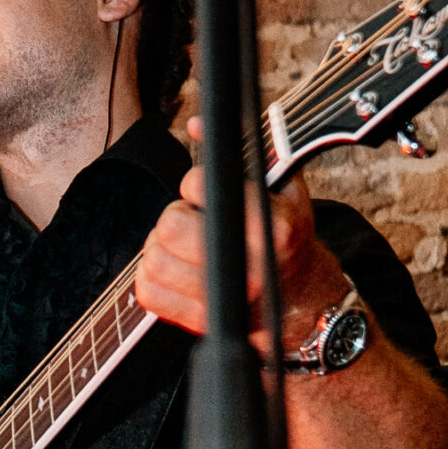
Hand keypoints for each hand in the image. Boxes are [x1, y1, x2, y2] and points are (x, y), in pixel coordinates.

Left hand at [132, 122, 351, 354]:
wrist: (301, 302)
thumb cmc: (288, 236)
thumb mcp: (282, 187)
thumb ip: (244, 150)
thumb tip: (196, 124)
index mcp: (275, 229)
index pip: (201, 188)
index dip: (195, 186)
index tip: (206, 194)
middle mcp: (250, 270)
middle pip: (169, 226)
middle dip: (175, 217)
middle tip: (194, 222)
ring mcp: (225, 302)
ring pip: (153, 260)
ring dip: (160, 248)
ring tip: (186, 247)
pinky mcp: (201, 323)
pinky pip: (146, 291)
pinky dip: (152, 276)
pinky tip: (176, 270)